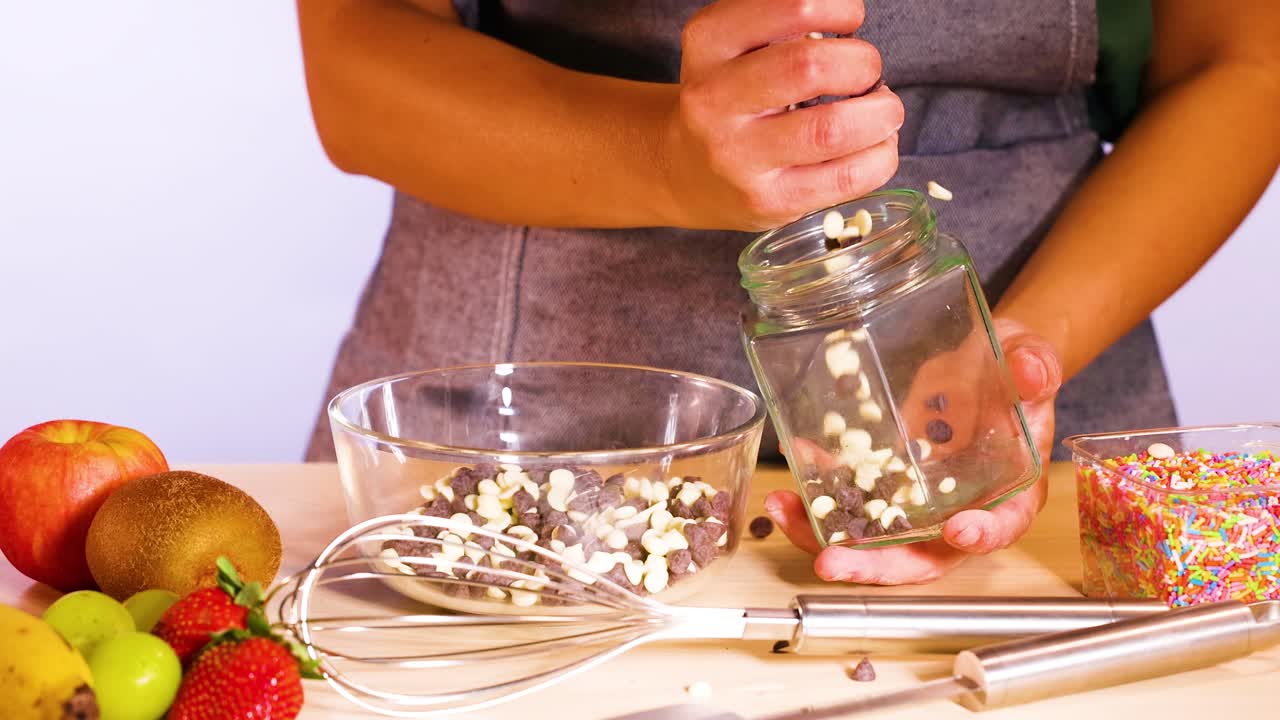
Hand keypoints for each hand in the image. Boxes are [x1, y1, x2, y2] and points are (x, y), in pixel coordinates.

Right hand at [662, 0, 902, 229]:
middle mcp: (713, 100)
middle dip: (863, 62)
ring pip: (832, 129)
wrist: (685, 169)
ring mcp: (738, 157)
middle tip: (867, 71)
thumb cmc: (730, 98)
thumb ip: (783, 24)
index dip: (840, 7)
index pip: (794, 8)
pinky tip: (877, 145)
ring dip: (881, 113)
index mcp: (709, 43)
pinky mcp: (768, 200)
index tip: (850, 18)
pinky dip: (882, 155)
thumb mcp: (734, 45)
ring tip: (882, 111)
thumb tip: (851, 18)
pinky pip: (846, 177)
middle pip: (810, 67)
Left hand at [764, 317, 1062, 583]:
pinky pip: (849, 498)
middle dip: (874, 564)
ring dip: (825, 534)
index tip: (957, 532)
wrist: (981, 361)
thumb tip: (1031, 370)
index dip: (981, 536)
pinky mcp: (884, 484)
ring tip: (784, 510)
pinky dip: (816, 491)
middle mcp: (960, 510)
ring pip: (873, 536)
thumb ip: (1033, 367)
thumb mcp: (1029, 358)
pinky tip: (791, 468)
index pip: (1002, 526)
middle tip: (832, 562)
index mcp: (1010, 492)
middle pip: (921, 554)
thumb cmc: (1015, 368)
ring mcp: (917, 503)